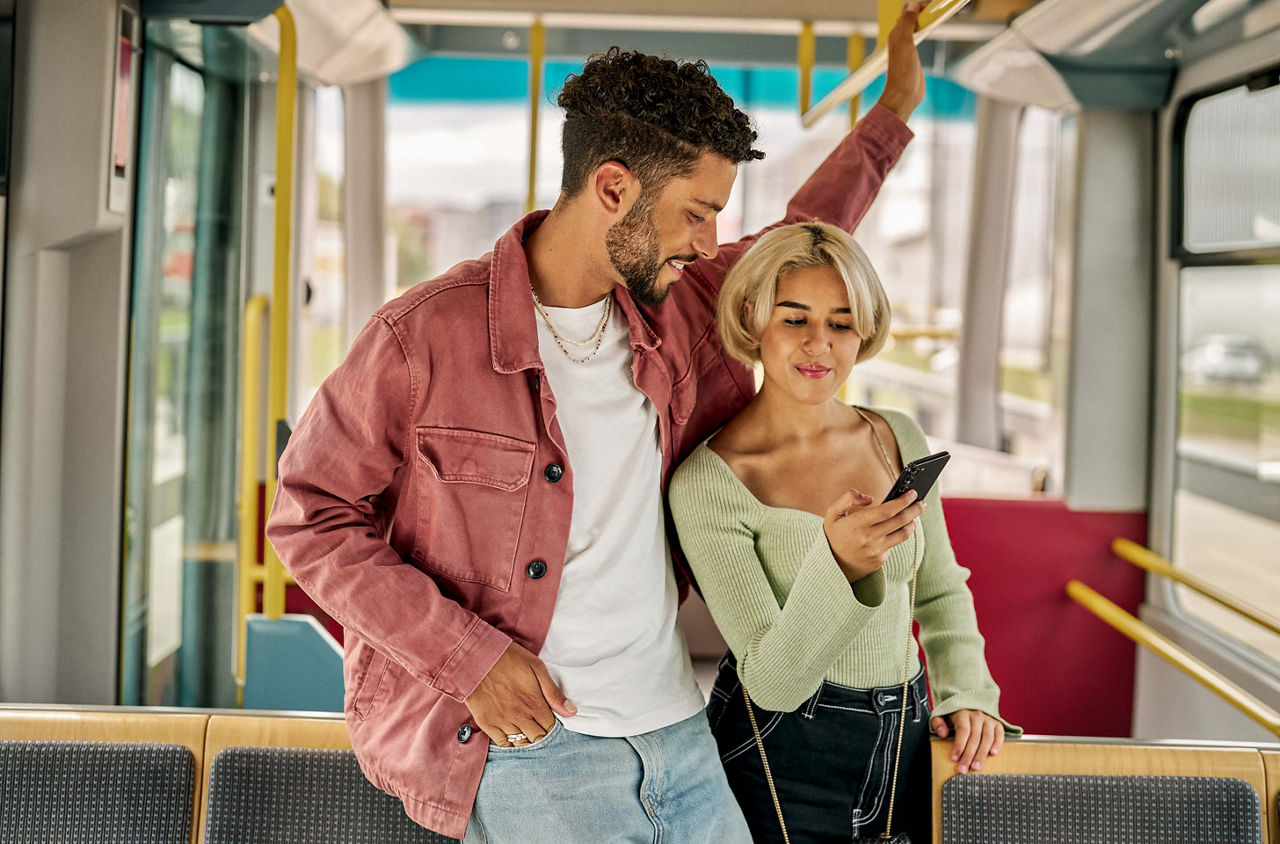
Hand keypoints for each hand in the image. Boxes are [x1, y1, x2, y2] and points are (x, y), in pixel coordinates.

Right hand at [464, 642, 576, 746]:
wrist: (476, 656)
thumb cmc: (508, 658)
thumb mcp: (536, 668)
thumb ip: (553, 692)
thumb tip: (571, 712)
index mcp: (534, 703)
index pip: (550, 728)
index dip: (552, 726)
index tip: (550, 721)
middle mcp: (519, 716)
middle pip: (537, 739)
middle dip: (541, 734)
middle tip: (539, 726)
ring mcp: (501, 721)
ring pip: (520, 743)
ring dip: (526, 739)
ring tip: (526, 729)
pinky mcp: (486, 723)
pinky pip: (502, 743)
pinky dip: (509, 742)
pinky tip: (512, 733)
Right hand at [823, 489, 924, 581]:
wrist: (832, 565)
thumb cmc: (834, 535)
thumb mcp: (833, 513)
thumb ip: (848, 498)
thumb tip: (869, 498)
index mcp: (857, 524)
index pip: (887, 510)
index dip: (903, 501)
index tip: (912, 493)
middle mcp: (868, 538)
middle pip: (900, 521)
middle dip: (915, 509)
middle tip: (922, 502)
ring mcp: (876, 551)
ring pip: (903, 534)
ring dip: (913, 522)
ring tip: (915, 515)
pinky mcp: (880, 560)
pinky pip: (894, 544)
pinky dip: (898, 534)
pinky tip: (900, 528)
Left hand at [877, 2, 925, 121]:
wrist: (904, 94)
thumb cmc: (902, 72)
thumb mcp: (905, 43)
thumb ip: (907, 24)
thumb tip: (912, 5)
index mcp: (896, 33)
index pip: (907, 11)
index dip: (919, 4)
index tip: (933, 2)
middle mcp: (900, 38)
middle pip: (912, 16)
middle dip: (923, 8)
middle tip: (937, 4)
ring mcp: (907, 46)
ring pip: (916, 25)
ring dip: (925, 17)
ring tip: (937, 10)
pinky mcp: (913, 55)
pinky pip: (919, 35)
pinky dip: (926, 27)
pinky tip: (932, 27)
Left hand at [932, 709, 1004, 772]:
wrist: (968, 705)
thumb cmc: (954, 715)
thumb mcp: (941, 715)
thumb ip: (938, 723)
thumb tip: (942, 734)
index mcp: (963, 713)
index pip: (963, 731)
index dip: (959, 745)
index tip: (954, 758)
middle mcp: (977, 715)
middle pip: (974, 738)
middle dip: (968, 755)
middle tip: (963, 769)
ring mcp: (988, 720)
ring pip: (987, 738)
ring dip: (982, 754)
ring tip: (976, 767)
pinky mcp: (997, 724)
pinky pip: (999, 734)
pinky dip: (998, 744)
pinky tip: (992, 754)